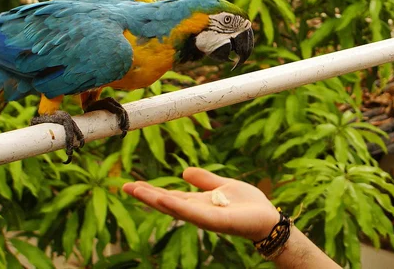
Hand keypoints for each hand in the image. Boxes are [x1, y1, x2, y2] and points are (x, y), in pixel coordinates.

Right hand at [123, 167, 279, 241]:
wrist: (269, 218)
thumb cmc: (248, 204)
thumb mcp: (222, 185)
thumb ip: (204, 179)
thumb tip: (184, 171)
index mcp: (197, 202)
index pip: (169, 196)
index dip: (151, 190)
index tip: (132, 184)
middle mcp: (197, 211)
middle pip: (166, 202)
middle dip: (146, 195)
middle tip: (125, 186)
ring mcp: (204, 218)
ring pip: (175, 208)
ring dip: (155, 200)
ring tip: (137, 191)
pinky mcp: (216, 222)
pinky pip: (194, 214)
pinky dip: (177, 207)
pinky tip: (164, 200)